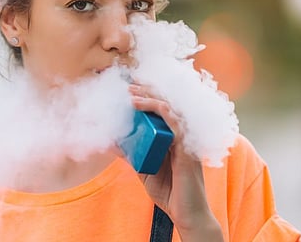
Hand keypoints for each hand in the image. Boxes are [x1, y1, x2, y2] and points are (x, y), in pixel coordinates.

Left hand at [128, 84, 222, 241]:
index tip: (131, 89)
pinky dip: (158, 110)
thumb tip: (113, 142)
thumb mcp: (144, 170)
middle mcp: (182, 135)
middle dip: (147, 92)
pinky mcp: (186, 148)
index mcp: (174, 137)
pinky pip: (175, 122)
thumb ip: (133, 155)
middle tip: (128, 86)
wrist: (186, 215)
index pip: (163, 110)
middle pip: (167, 104)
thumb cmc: (170, 192)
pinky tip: (142, 106)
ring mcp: (185, 140)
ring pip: (170, 108)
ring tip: (131, 94)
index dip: (149, 96)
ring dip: (149, 98)